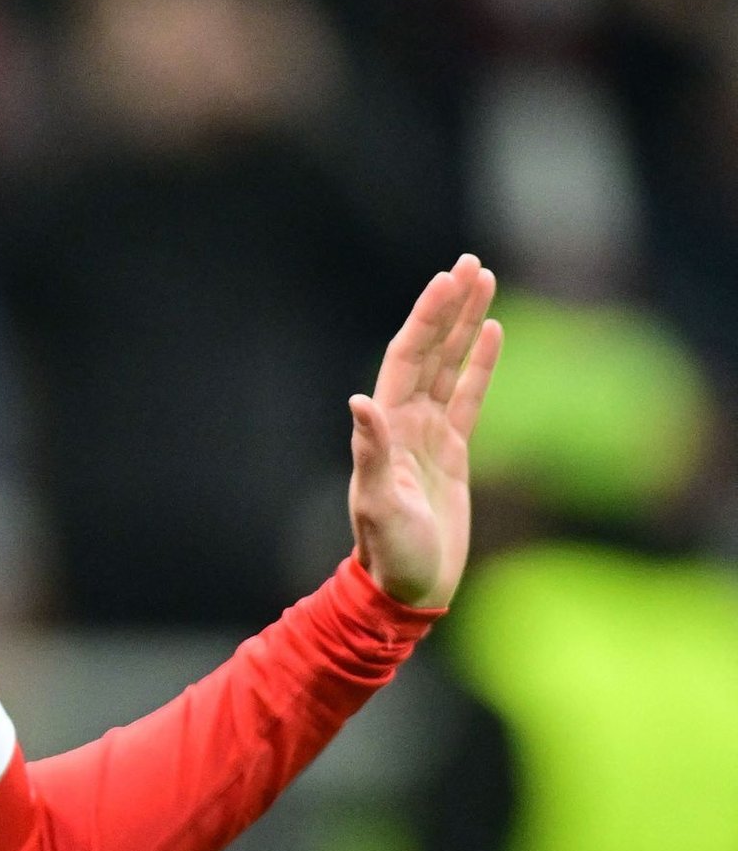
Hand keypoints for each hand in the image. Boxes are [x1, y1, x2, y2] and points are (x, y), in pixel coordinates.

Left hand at [348, 254, 502, 606]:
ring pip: (451, 366)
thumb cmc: (390, 552)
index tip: (445, 281)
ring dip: (465, 326)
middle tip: (471, 263)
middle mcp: (404, 422)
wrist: (407, 587)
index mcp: (386, 427)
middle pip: (431, 351)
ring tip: (484, 282)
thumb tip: (359, 402)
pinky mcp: (452, 453)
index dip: (427, 319)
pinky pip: (468, 398)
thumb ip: (372, 453)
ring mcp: (429, 435)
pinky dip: (479, 365)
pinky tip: (491, 334)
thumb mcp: (380, 503)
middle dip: (449, 308)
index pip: (409, 358)